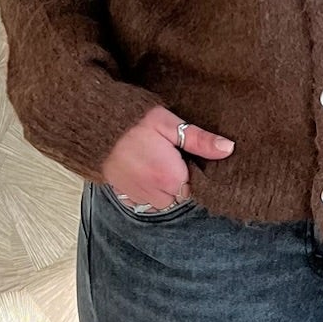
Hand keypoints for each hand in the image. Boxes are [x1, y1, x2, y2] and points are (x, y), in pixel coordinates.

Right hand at [97, 103, 233, 208]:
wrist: (94, 125)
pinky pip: (143, 200)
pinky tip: (142, 170)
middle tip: (169, 156)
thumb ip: (199, 139)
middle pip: (179, 195)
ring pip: (162, 201)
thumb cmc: (133, 121)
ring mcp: (138, 196)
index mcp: (172, 177)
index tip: (184, 155)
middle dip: (178, 180)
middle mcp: (156, 193)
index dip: (191, 170)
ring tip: (156, 162)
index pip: (194, 186)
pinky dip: (146, 190)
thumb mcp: (169, 123)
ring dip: (163, 188)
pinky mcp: (123, 194)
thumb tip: (228, 148)